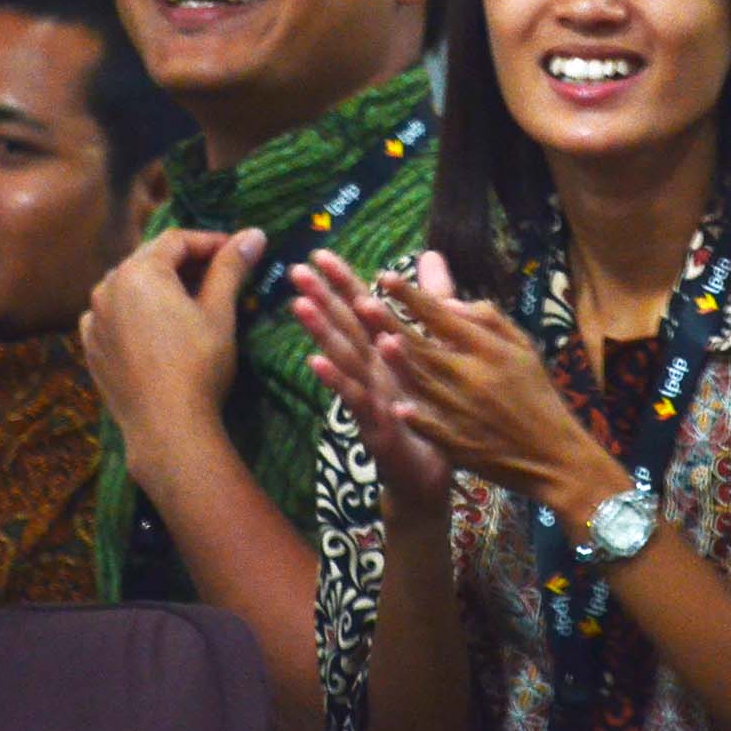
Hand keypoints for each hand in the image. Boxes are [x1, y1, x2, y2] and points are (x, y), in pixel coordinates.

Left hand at [81, 226, 265, 478]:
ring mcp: (94, 319)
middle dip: (186, 263)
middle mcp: (107, 287)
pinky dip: (137, 312)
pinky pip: (114, 316)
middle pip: (151, 260)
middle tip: (221, 275)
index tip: (239, 251)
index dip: (211, 242)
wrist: (166, 428)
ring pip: (130, 287)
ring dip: (160, 287)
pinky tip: (159, 328)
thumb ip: (231, 267)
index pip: (177, 240)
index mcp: (138, 272)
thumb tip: (255, 233)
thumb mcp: (219, 311)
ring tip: (192, 302)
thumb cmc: (198, 364)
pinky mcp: (92, 347)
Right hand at [291, 249, 454, 514]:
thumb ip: (432, 304)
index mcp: (385, 353)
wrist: (431, 477)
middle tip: (296, 271)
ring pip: (345, 360)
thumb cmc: (427, 413)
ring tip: (300, 305)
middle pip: (345, 328)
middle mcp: (372, 372)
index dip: (342, 281)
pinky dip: (337, 381)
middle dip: (321, 299)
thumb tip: (432, 255)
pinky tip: (316, 362)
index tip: (319, 253)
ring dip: (322, 333)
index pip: (361, 309)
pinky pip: (356, 400)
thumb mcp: (435, 350)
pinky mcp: (375, 426)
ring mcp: (369, 398)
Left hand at [375, 268, 624, 518]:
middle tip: (362, 303)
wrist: (553, 455)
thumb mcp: (523, 348)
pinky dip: (420, 419)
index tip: (385, 278)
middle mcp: (476, 377)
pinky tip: (399, 408)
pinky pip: (436, 429)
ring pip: (426, 384)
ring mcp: (467, 412)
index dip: (413, 297)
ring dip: (401, 365)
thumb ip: (486, 320)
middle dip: (393, 324)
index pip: (444, 317)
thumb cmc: (535, 393)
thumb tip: (446, 303)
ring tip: (377, 343)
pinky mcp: (461, 444)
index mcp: (490, 350)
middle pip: (426, 347)